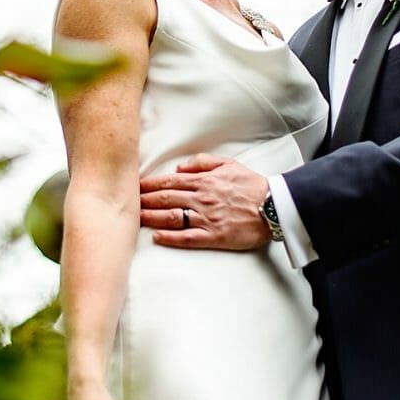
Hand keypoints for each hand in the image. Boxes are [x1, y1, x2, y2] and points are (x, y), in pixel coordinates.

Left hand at [138, 154, 268, 250]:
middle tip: (126, 203)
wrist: (274, 206)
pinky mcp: (213, 236)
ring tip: (135, 219)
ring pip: (171, 217)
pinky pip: (187, 238)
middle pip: (165, 198)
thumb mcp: (228, 164)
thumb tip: (180, 167)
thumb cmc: (251, 185)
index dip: (149, 184)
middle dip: (143, 200)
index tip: (134, 186)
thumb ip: (203, 162)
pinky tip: (157, 237)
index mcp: (203, 181)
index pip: (169, 181)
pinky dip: (170, 238)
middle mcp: (201, 199)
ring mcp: (206, 218)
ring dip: (151, 218)